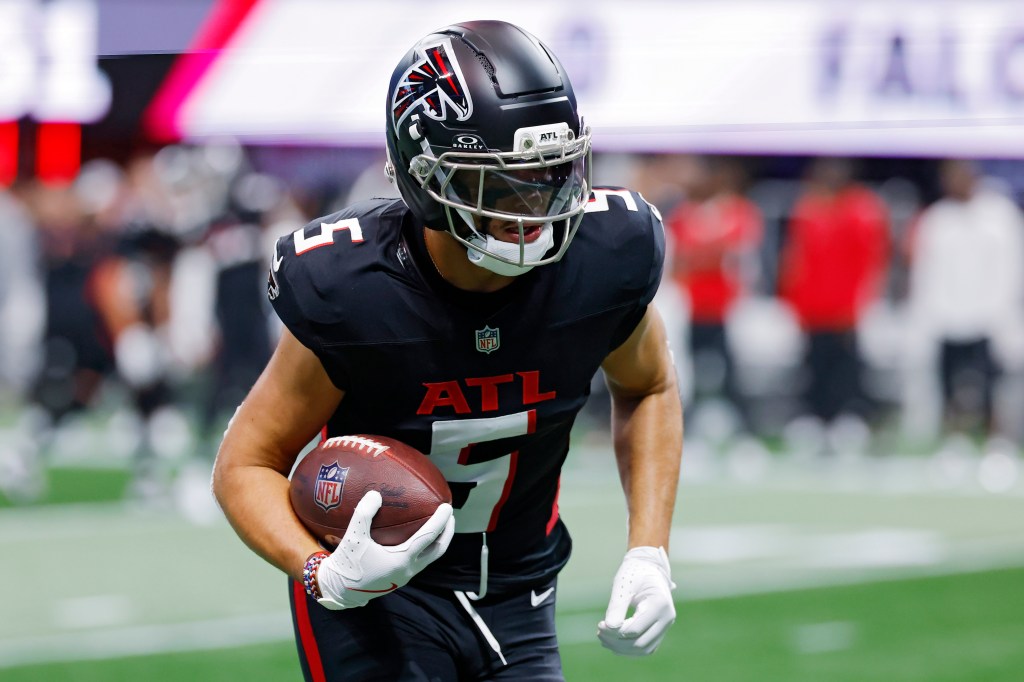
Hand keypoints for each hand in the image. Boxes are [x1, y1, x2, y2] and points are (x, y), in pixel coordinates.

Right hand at [316, 491, 454, 609]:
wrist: (338, 591)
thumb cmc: (347, 564)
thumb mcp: (353, 537)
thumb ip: (364, 514)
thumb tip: (375, 494)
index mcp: (401, 561)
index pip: (428, 538)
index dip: (440, 521)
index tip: (447, 506)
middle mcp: (408, 570)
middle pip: (438, 550)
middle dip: (447, 532)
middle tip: (450, 514)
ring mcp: (405, 575)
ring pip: (431, 557)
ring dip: (438, 540)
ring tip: (440, 524)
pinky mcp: (399, 577)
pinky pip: (420, 560)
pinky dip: (426, 546)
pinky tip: (417, 535)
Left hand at [597, 546, 675, 655]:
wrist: (648, 568)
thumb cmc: (635, 573)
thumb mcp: (623, 585)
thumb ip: (616, 607)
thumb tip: (608, 628)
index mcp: (659, 604)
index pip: (635, 629)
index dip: (614, 632)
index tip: (600, 625)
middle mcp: (667, 618)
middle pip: (640, 643)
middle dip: (617, 643)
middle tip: (599, 633)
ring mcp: (665, 626)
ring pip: (644, 649)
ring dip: (622, 649)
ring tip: (604, 639)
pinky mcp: (660, 630)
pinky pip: (646, 647)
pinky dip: (629, 648)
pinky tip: (613, 642)